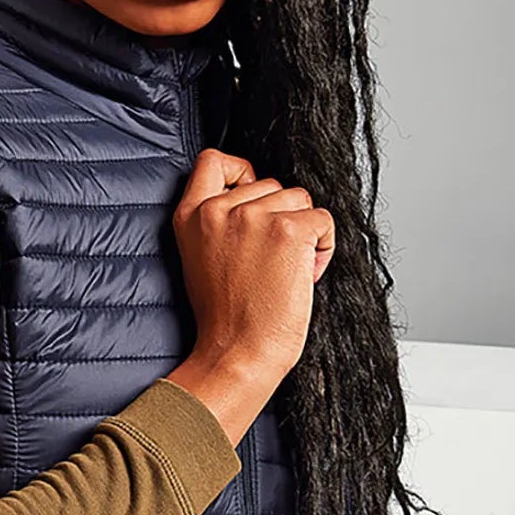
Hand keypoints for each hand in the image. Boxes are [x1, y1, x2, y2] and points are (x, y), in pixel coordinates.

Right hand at [166, 148, 334, 435]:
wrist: (238, 354)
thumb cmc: (227, 317)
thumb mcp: (200, 257)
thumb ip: (218, 222)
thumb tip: (258, 196)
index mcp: (191, 216)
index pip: (214, 160)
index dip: (241, 171)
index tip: (252, 196)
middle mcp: (219, 210)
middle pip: (271, 184)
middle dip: (281, 216)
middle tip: (271, 261)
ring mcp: (253, 216)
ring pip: (300, 199)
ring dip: (304, 232)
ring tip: (286, 270)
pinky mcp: (289, 230)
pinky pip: (323, 220)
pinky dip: (324, 247)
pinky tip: (305, 274)